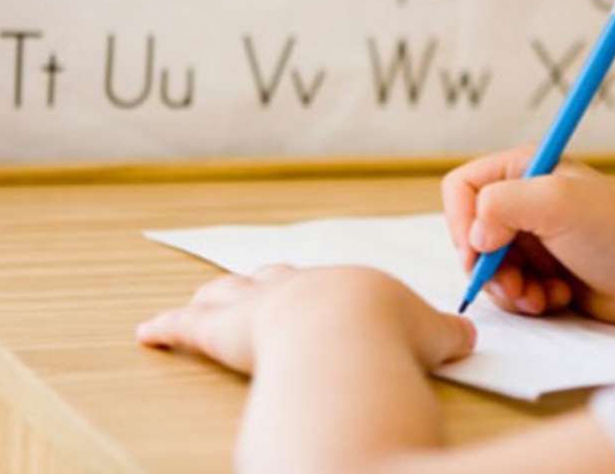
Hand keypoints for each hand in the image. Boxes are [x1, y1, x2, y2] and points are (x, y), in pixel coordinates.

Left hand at [136, 264, 475, 374]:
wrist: (348, 331)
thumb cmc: (388, 330)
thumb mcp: (431, 332)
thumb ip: (447, 333)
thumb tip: (468, 335)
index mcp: (343, 286)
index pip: (324, 285)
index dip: (315, 291)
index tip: (312, 294)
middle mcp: (295, 287)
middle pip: (269, 279)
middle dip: (261, 284)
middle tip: (251, 288)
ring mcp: (256, 305)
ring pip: (226, 295)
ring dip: (214, 299)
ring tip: (203, 301)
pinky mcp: (221, 330)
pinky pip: (185, 328)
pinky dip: (165, 330)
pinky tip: (147, 332)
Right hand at [443, 146, 614, 324]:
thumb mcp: (556, 201)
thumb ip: (500, 204)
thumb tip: (474, 237)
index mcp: (522, 171)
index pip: (461, 189)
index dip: (461, 222)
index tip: (481, 251)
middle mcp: (524, 203)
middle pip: (470, 236)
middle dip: (488, 268)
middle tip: (514, 285)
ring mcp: (533, 240)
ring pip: (488, 270)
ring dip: (510, 289)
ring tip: (541, 296)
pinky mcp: (544, 273)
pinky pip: (512, 292)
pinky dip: (530, 300)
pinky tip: (558, 298)